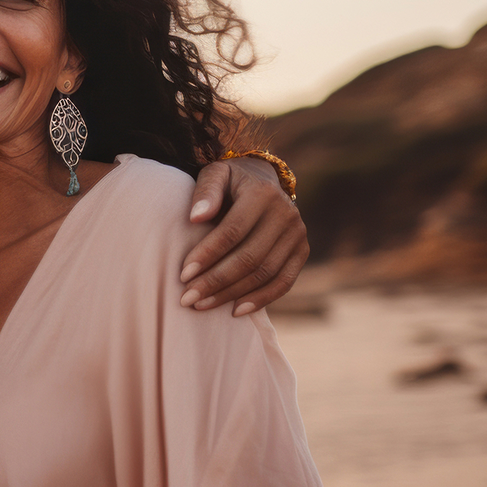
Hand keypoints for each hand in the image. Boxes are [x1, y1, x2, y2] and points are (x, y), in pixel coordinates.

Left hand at [180, 156, 307, 315]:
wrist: (263, 180)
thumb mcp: (214, 175)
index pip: (232, 232)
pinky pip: (284, 281)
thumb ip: (205, 192)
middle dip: (216, 281)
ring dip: (232, 294)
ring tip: (201, 306)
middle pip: (249, 257)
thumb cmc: (229, 182)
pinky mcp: (303, 251)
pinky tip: (235, 311)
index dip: (207, 255)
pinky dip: (261, 299)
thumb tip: (195, 217)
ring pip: (265, 273)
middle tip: (187, 298)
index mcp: (262, 195)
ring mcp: (298, 234)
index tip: (183, 275)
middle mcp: (286, 214)